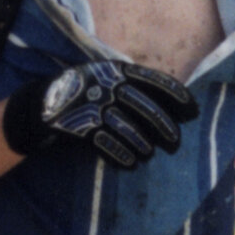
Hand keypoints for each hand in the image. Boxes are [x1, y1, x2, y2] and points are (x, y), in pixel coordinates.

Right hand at [1, 54, 198, 168]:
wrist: (40, 106)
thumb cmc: (83, 95)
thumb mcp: (107, 81)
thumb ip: (134, 90)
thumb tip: (174, 110)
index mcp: (116, 70)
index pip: (155, 81)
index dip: (177, 97)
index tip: (193, 112)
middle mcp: (106, 84)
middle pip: (146, 108)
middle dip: (165, 128)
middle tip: (175, 145)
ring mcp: (92, 105)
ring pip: (129, 129)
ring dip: (144, 146)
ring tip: (149, 155)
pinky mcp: (79, 126)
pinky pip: (107, 144)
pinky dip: (122, 156)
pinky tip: (131, 164)